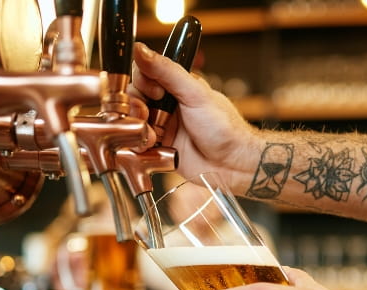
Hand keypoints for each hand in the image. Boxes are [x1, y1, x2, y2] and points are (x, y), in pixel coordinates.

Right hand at [130, 42, 260, 185]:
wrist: (233, 163)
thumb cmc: (223, 127)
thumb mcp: (194, 93)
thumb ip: (166, 71)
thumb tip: (141, 49)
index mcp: (176, 88)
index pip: (144, 76)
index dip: (142, 83)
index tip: (155, 93)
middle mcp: (167, 106)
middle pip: (134, 99)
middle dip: (136, 107)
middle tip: (148, 115)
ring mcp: (162, 128)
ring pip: (133, 122)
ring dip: (137, 127)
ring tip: (153, 135)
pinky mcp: (160, 149)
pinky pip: (137, 144)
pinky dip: (139, 144)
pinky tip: (152, 146)